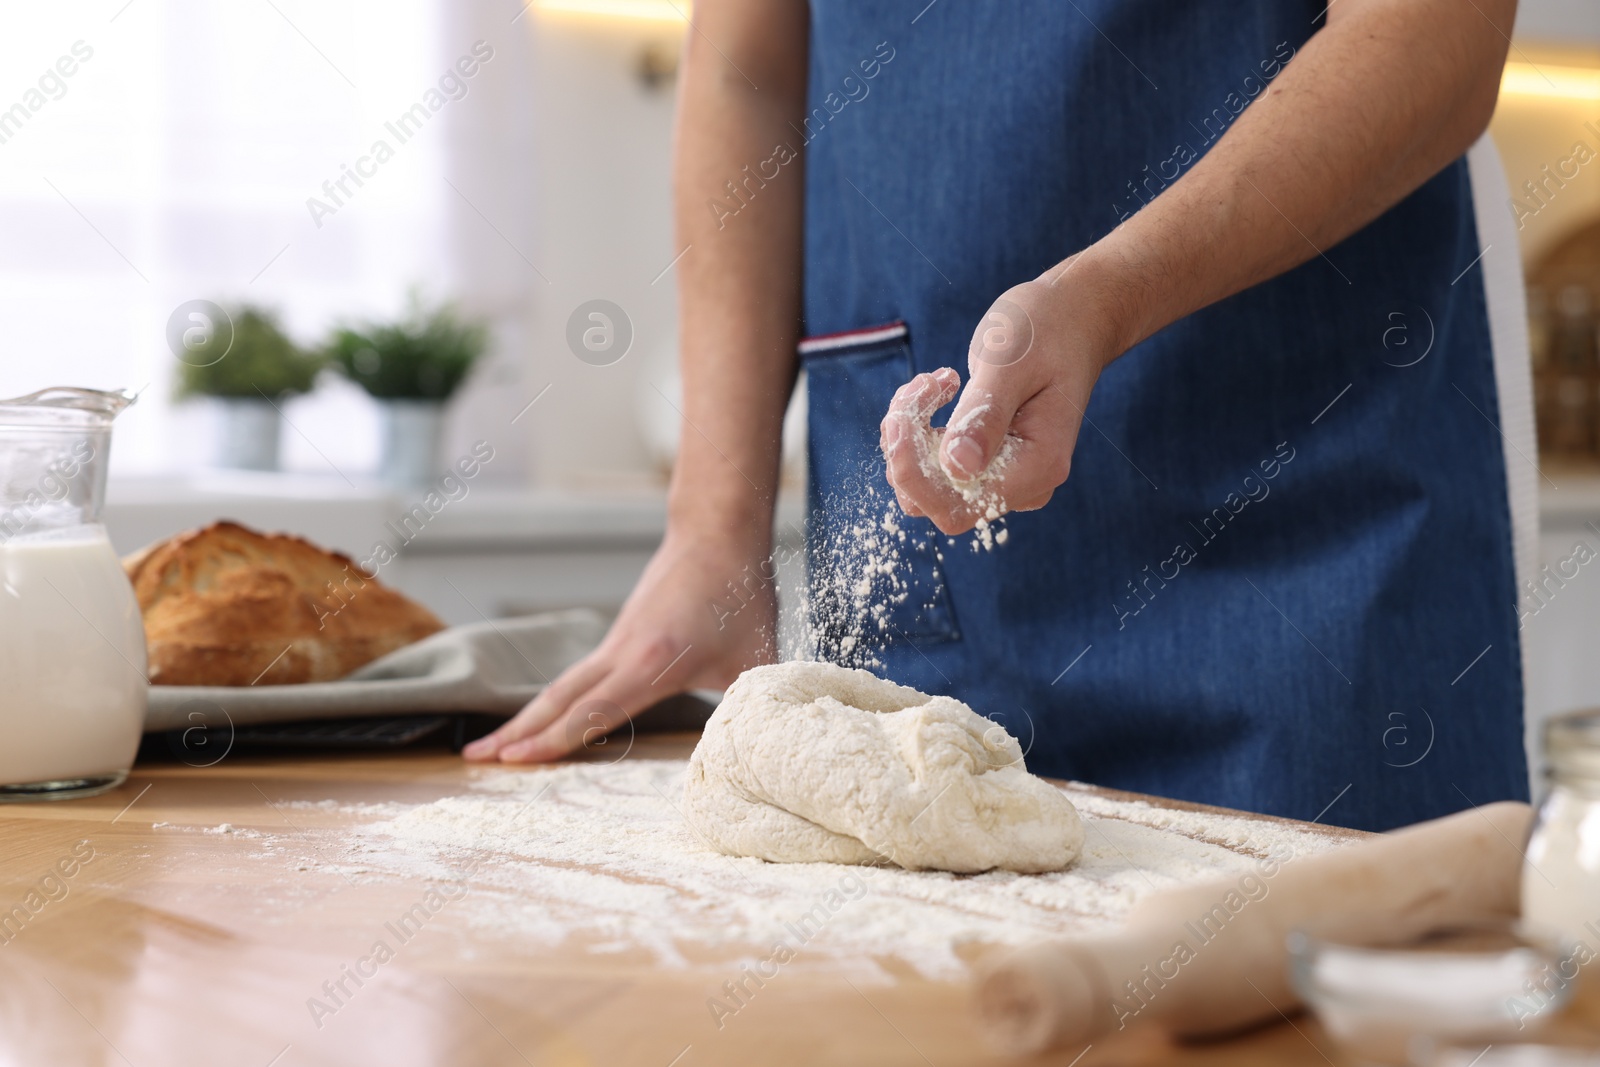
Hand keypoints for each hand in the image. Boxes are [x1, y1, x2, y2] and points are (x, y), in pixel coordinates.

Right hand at [462, 527, 775, 761]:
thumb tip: (762, 751)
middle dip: (515, 734)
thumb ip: (754, 706)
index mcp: (652, 663)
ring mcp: (616, 641)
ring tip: (493, 745)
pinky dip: (555, 700)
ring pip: (562, 686)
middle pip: (557, 700)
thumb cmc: (741, 595)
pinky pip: (579, 675)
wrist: (718, 534)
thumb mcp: (757, 658)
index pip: (592, 712)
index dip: (552, 741)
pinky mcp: (620, 635)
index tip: (511, 761)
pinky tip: (545, 718)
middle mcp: (622, 653)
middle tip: (472, 759)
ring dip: (527, 717)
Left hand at [879, 274, 1117, 533]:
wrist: (1070, 320)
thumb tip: (957, 468)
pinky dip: (917, 430)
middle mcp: (1021, 484)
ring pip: (925, 485)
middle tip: (923, 385)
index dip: (914, 475)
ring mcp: (1002, 477)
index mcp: (1037, 467)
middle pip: (934, 500)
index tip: (903, 417)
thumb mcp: (1010, 364)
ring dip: (910, 435)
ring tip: (932, 382)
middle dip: (908, 448)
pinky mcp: (984, 464)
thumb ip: (984, 417)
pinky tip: (937, 389)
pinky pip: (932, 467)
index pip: (958, 507)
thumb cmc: (1046, 332)